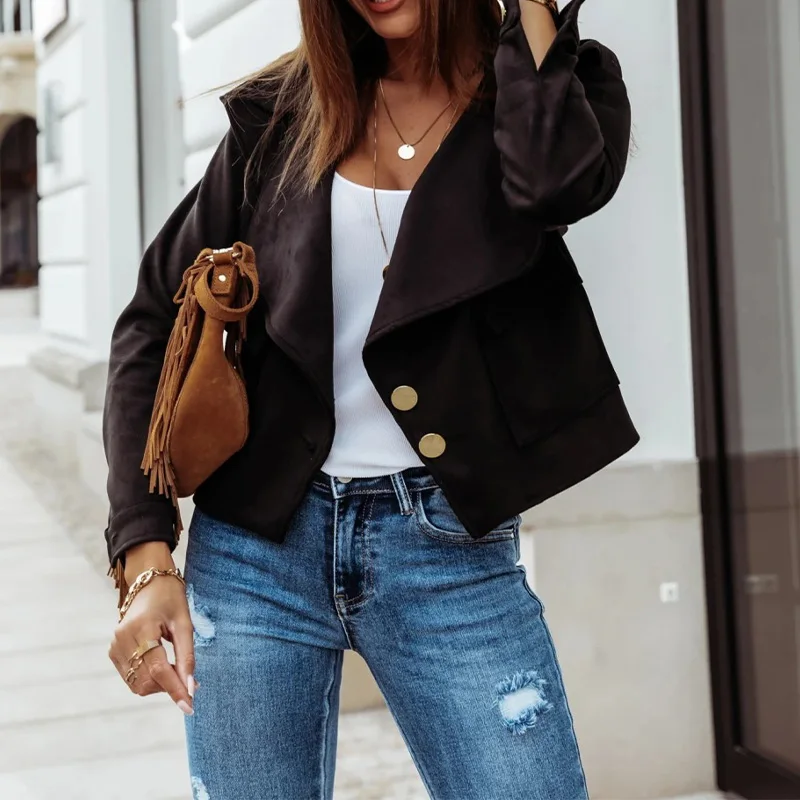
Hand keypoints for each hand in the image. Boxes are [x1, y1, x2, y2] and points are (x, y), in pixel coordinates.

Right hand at [108, 543, 194, 713]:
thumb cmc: (171, 598)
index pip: (159, 670)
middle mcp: (123, 640)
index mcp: (142, 629)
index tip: (190, 707)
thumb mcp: (185, 623)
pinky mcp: (113, 651)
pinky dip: (149, 678)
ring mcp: (115, 646)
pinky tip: (161, 664)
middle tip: (189, 677)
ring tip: (176, 667)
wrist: (148, 581)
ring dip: (159, 684)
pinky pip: (131, 677)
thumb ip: (187, 656)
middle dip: (170, 685)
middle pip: (147, 681)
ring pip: (138, 684)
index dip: (175, 690)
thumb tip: (190, 687)